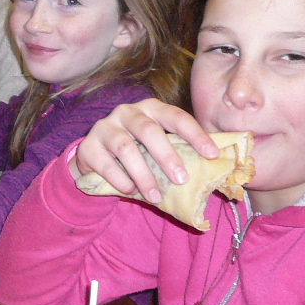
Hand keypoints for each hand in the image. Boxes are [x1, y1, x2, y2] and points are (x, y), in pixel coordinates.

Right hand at [72, 99, 216, 202]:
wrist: (96, 158)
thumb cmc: (138, 151)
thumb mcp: (158, 146)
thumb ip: (180, 151)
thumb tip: (217, 168)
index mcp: (150, 108)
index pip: (176, 116)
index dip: (194, 135)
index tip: (211, 155)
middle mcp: (126, 112)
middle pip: (148, 130)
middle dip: (167, 156)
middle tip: (181, 179)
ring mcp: (104, 128)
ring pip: (126, 148)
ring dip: (143, 175)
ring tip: (155, 196)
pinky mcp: (87, 147)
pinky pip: (105, 164)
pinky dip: (121, 180)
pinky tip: (130, 191)